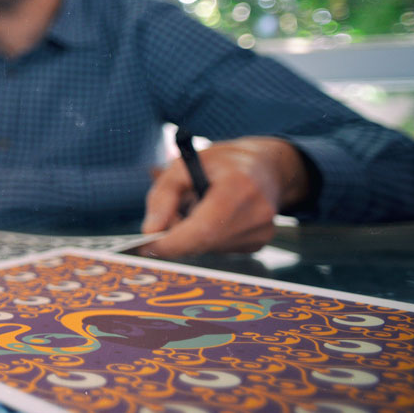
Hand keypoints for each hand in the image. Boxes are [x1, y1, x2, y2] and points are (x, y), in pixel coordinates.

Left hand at [139, 136, 310, 258]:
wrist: (265, 166)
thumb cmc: (220, 164)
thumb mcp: (182, 166)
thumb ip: (163, 197)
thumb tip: (150, 231)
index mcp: (239, 185)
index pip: (204, 227)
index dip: (174, 242)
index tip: (148, 246)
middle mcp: (257, 211)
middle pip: (204, 241)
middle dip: (176, 239)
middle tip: (161, 225)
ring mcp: (262, 230)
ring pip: (208, 248)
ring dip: (191, 236)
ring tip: (194, 208)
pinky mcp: (260, 242)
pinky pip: (219, 248)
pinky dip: (205, 238)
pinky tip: (211, 217)